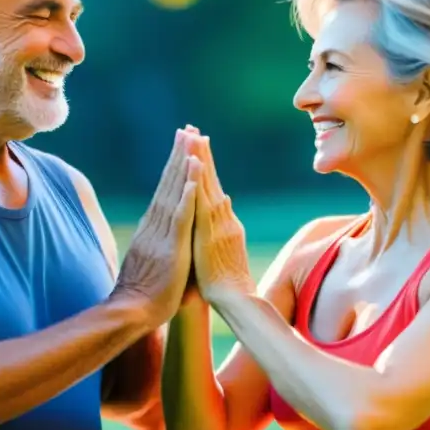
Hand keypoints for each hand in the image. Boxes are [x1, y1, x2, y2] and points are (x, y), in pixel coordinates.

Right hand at [112, 129, 202, 326]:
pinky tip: (193, 179)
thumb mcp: (155, 261)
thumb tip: (165, 235)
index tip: (181, 146)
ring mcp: (162, 235)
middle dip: (178, 156)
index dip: (174, 167)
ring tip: (192, 143)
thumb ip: (161, 244)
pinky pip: (181, 218)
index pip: (165, 191)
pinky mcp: (171, 248)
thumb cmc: (146, 294)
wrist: (133, 313)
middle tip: (187, 130)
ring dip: (184, 168)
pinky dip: (187, 197)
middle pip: (168, 184)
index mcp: (153, 228)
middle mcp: (155, 226)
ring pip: (174, 194)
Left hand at [190, 136, 254, 301]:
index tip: (196, 145)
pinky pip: (203, 203)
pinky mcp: (211, 233)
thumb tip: (218, 209)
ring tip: (195, 138)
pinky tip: (196, 168)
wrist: (234, 300)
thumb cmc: (222, 283)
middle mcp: (221, 218)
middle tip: (194, 129)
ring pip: (208, 186)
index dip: (203, 166)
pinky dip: (199, 184)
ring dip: (201, 162)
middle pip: (210, 180)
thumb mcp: (217, 250)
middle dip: (202, 154)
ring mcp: (218, 224)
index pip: (210, 188)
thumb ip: (215, 230)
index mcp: (220, 222)